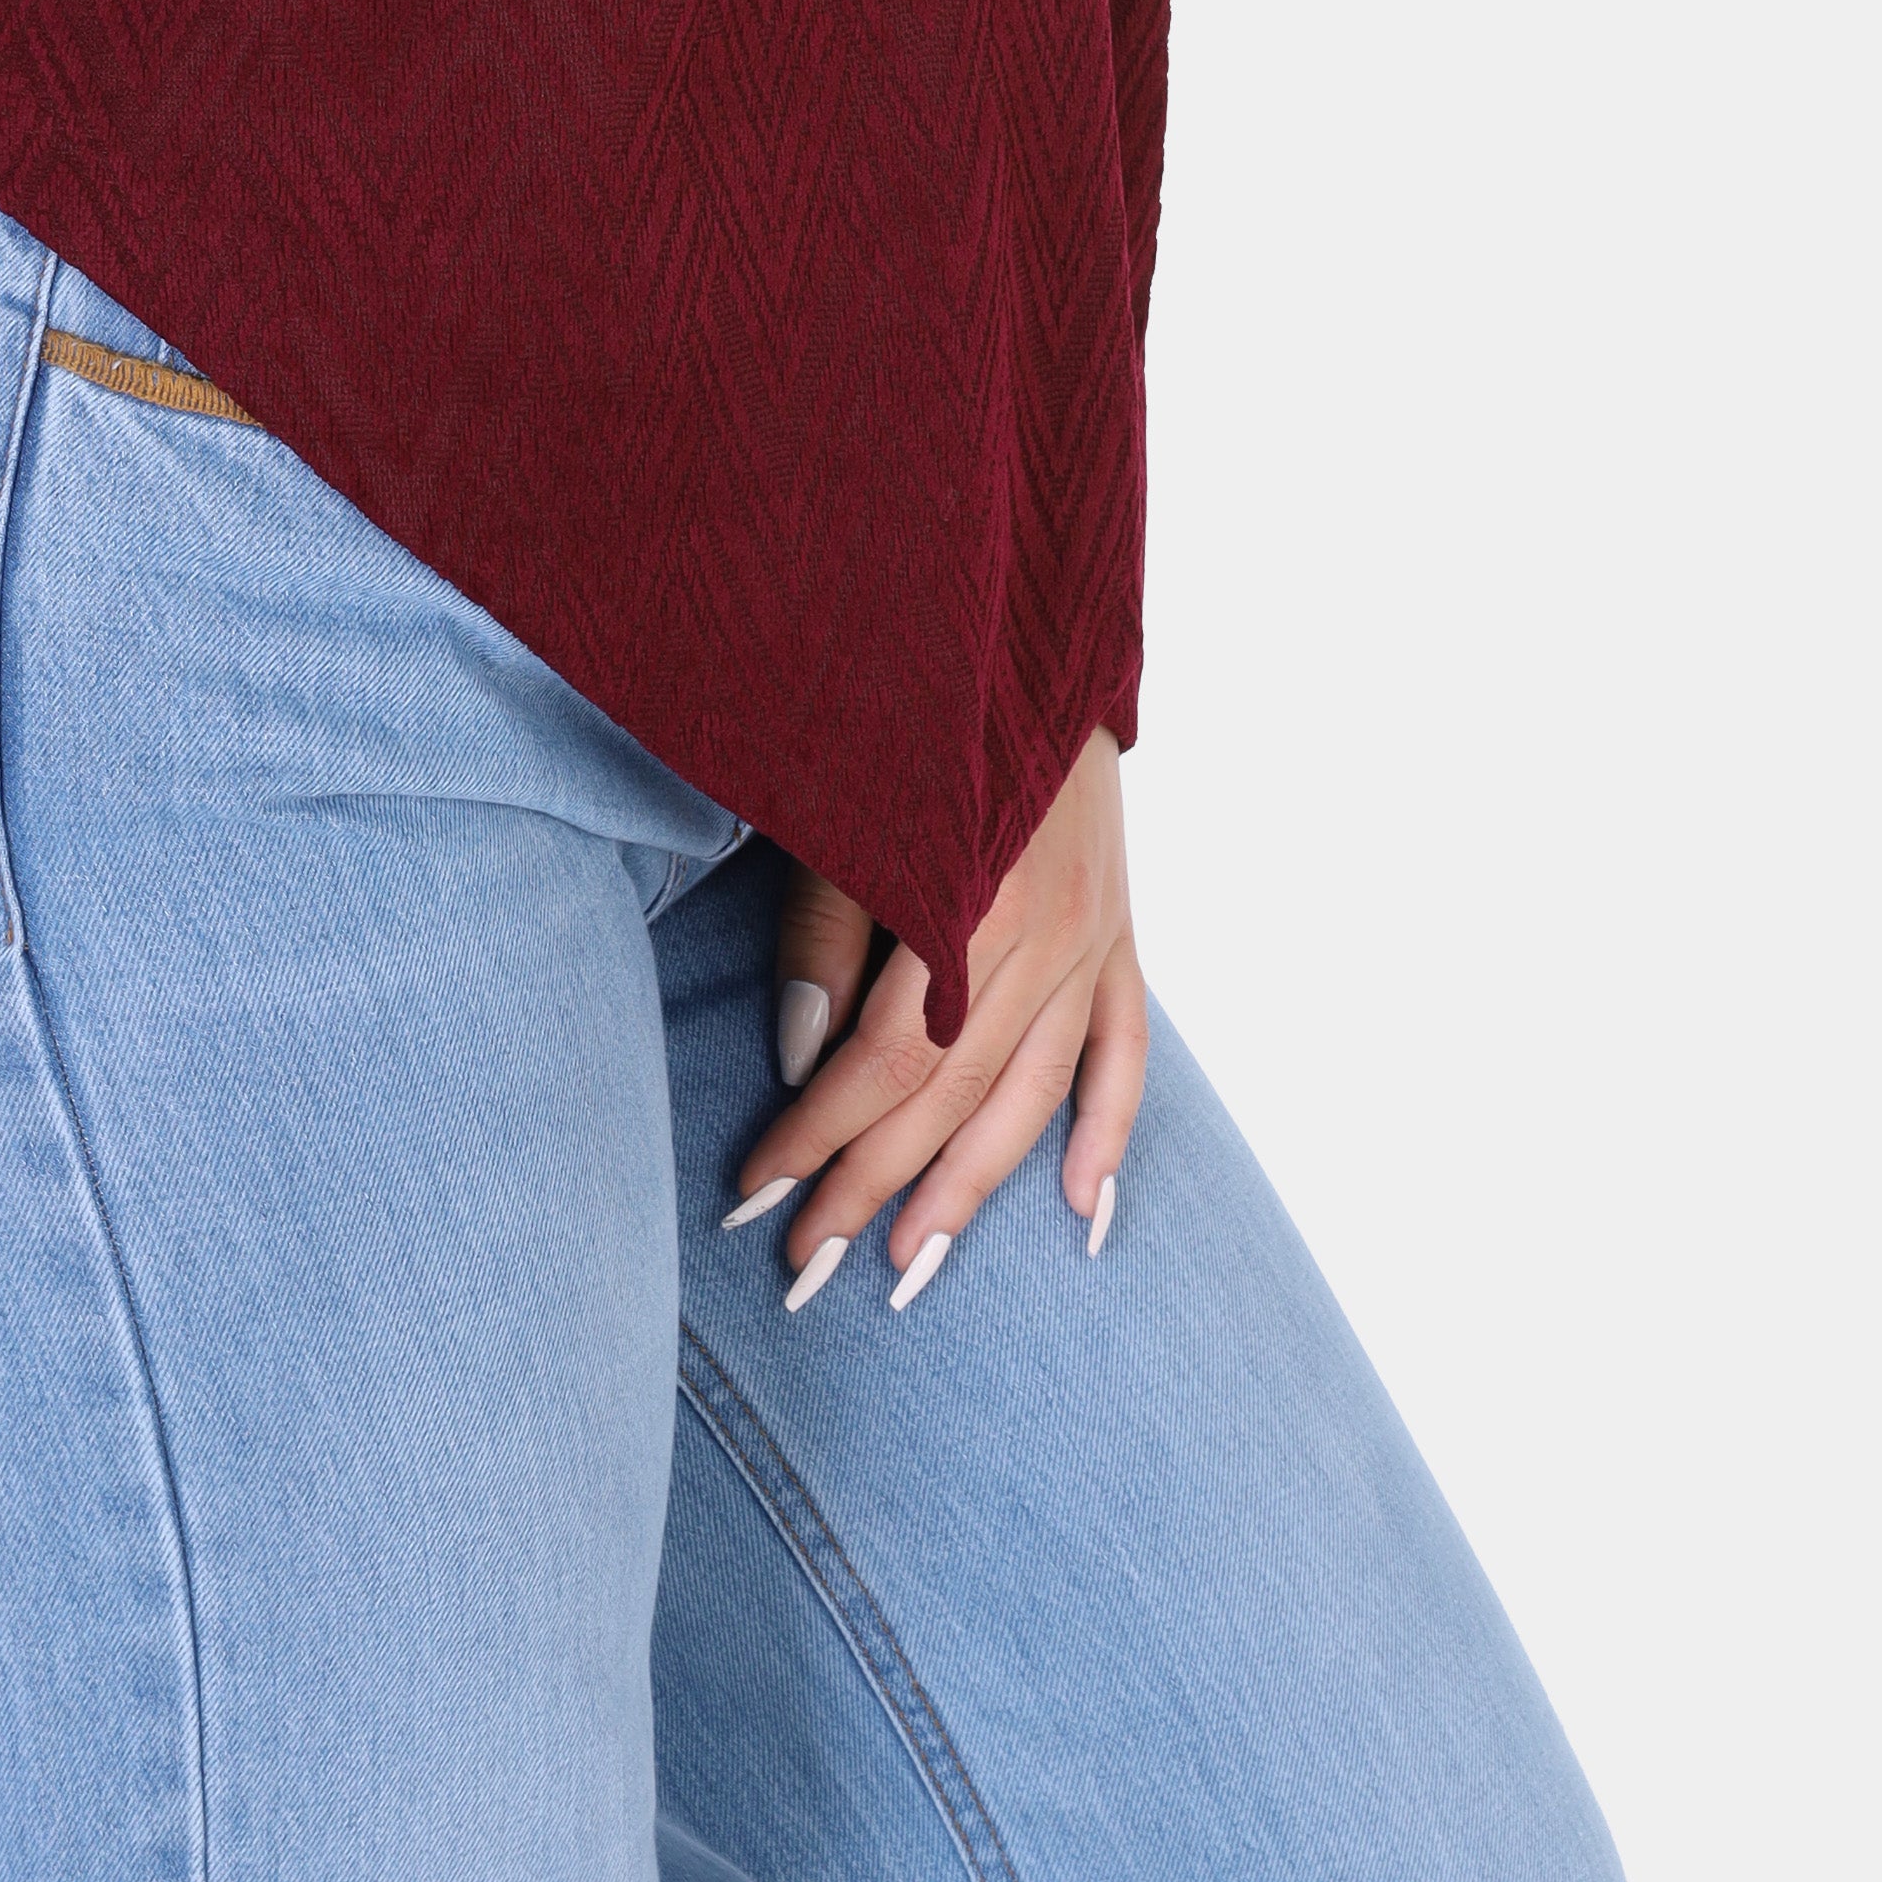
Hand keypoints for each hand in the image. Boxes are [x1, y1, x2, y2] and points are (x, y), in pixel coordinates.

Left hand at [732, 729, 1146, 1310]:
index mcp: (971, 898)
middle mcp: (1047, 932)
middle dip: (874, 1185)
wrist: (1027, 617)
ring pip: (1034, 1096)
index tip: (756, 1189)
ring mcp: (1097, 935)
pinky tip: (1084, 1209)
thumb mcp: (849, 801)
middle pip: (953, 1095)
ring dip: (973, 1190)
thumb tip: (806, 1062)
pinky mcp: (1123, 927)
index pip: (885, 1059)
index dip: (819, 1132)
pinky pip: (1125, 1049)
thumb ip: (827, 930)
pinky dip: (1109, 1132)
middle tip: (809, 1264)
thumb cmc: (915, 705)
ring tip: (913, 1263)